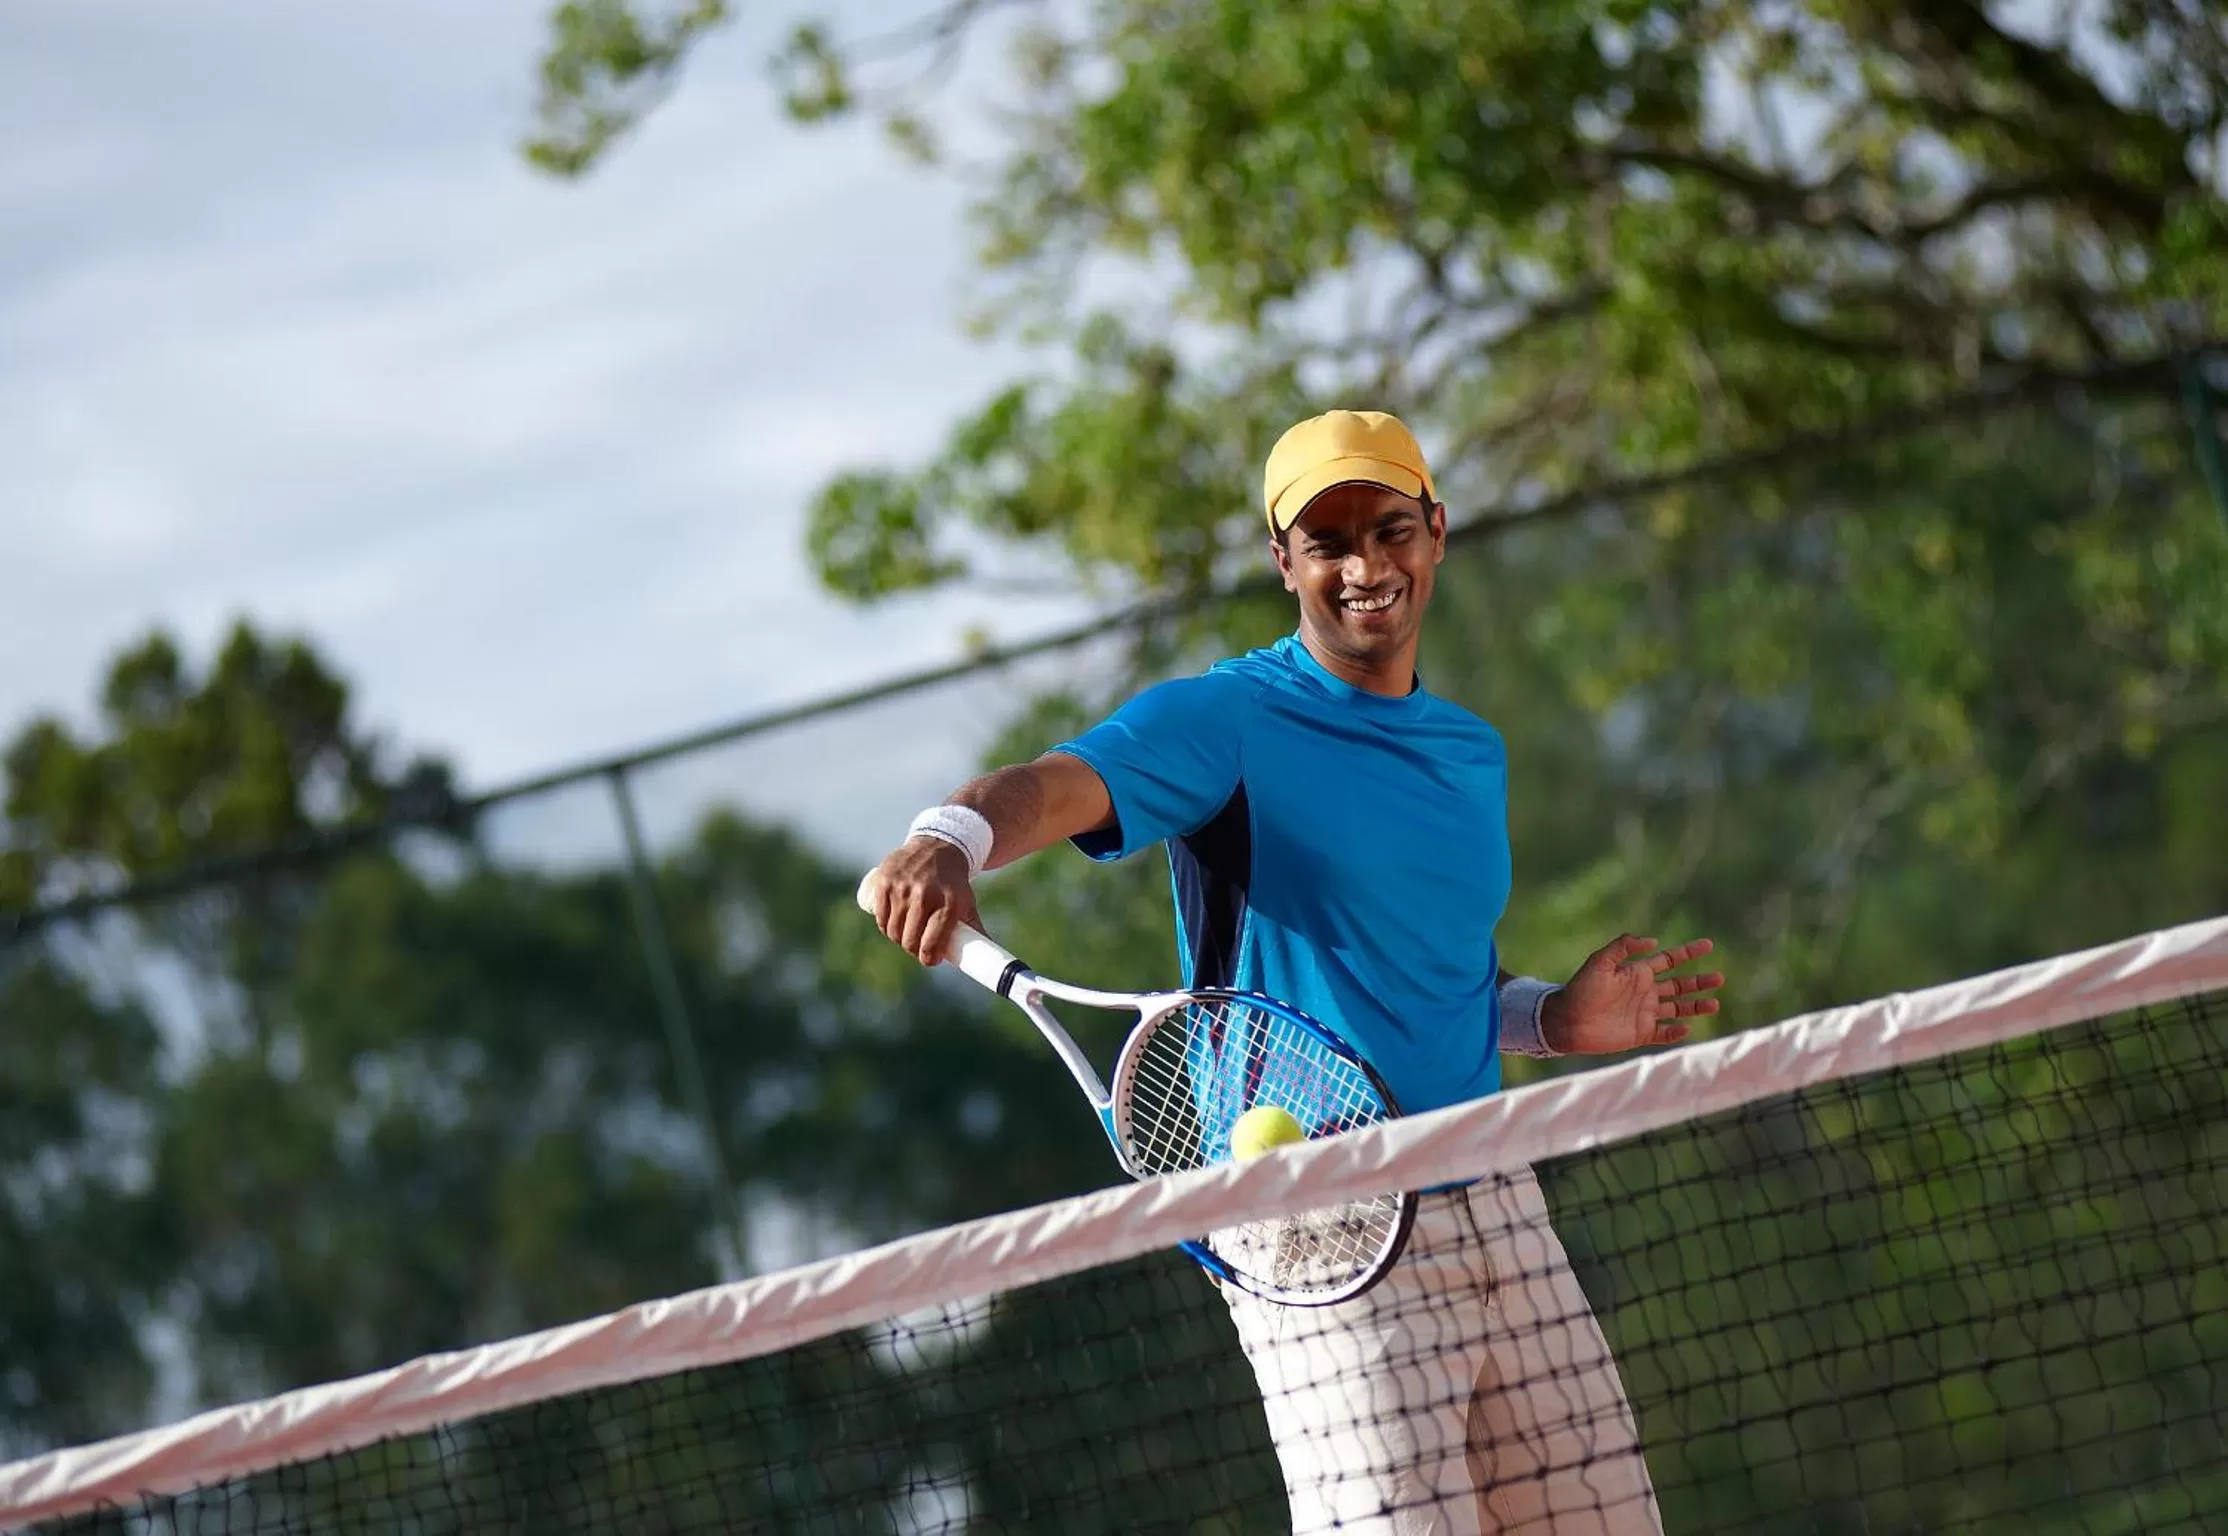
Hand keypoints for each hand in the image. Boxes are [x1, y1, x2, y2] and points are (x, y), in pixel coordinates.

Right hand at [867, 837, 983, 965]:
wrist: (937, 847)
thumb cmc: (953, 883)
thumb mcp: (966, 903)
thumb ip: (975, 930)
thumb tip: (984, 959)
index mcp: (948, 903)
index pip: (931, 944)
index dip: (929, 958)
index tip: (930, 959)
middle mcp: (924, 895)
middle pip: (909, 941)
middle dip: (913, 949)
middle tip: (918, 946)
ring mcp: (902, 888)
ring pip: (892, 931)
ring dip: (898, 938)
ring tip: (907, 934)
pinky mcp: (885, 882)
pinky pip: (880, 917)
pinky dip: (885, 925)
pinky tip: (893, 924)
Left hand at [1542, 934, 1722, 1055]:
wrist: (1566, 1021)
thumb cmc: (1580, 989)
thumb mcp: (1599, 961)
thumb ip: (1623, 947)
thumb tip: (1653, 941)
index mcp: (1637, 972)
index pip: (1670, 960)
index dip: (1689, 952)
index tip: (1708, 945)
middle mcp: (1645, 992)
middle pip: (1680, 985)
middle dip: (1699, 982)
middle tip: (1719, 978)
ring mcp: (1644, 1013)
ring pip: (1678, 1009)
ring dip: (1696, 1006)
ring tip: (1715, 1004)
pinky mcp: (1640, 1033)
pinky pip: (1664, 1033)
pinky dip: (1676, 1032)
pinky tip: (1687, 1028)